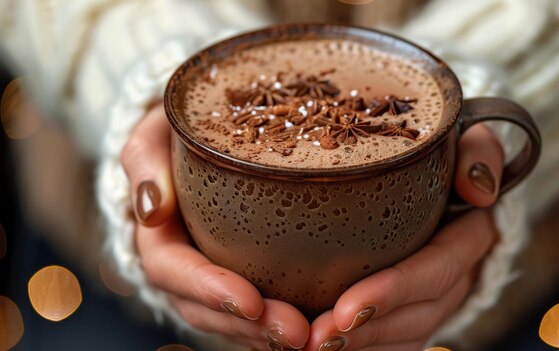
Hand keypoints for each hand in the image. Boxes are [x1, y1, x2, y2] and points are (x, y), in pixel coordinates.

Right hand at [121, 103, 309, 349]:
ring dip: (268, 334)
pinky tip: (318, 324)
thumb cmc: (179, 130)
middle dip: (249, 327)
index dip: (209, 290)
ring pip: (233, 319)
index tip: (251, 301)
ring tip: (313, 337)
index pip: (173, 272)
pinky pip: (257, 307)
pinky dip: (281, 319)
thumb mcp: (156, 132)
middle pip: (206, 309)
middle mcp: (182, 265)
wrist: (202, 133)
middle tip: (296, 333)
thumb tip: (152, 209)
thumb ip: (145, 160)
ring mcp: (212, 273)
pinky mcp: (243, 272)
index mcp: (158, 235)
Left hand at [306, 125, 503, 350]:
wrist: (434, 178)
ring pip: (403, 337)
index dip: (395, 291)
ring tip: (310, 347)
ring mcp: (433, 301)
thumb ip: (478, 151)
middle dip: (367, 331)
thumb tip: (479, 189)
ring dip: (358, 347)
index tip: (346, 308)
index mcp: (469, 237)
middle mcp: (455, 278)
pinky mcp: (410, 313)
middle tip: (316, 337)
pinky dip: (359, 349)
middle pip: (417, 315)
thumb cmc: (440, 159)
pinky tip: (319, 347)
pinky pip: (390, 342)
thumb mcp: (463, 141)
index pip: (436, 269)